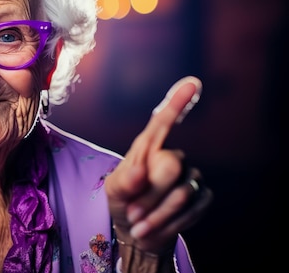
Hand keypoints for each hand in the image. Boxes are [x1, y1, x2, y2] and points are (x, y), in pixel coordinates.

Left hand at [104, 76, 212, 255]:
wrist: (137, 232)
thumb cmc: (123, 202)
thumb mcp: (113, 191)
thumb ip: (124, 181)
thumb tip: (142, 171)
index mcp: (148, 148)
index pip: (162, 122)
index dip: (177, 102)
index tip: (193, 82)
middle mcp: (173, 156)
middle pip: (170, 165)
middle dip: (149, 195)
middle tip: (131, 212)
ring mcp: (190, 176)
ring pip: (181, 192)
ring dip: (156, 214)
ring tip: (138, 225)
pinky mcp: (202, 197)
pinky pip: (192, 210)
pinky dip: (169, 224)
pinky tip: (154, 228)